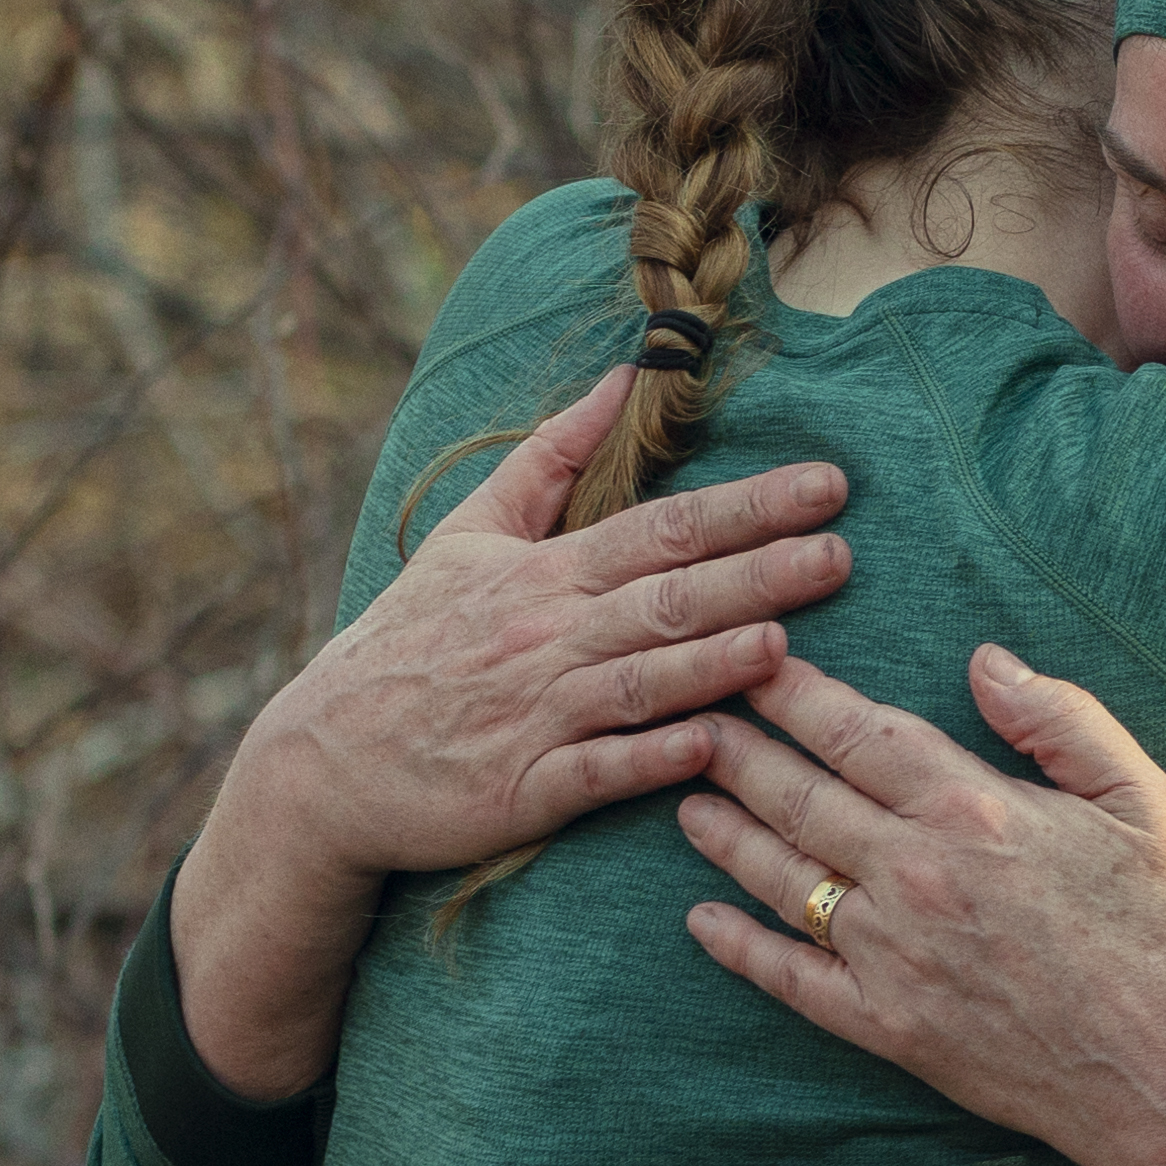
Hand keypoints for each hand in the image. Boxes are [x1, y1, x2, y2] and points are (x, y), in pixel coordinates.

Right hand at [220, 361, 848, 886]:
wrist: (325, 760)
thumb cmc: (410, 640)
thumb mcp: (468, 533)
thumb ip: (551, 456)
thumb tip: (621, 378)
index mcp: (545, 574)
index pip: (662, 529)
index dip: (746, 507)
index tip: (826, 486)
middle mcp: (549, 638)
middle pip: (666, 599)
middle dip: (756, 575)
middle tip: (841, 554)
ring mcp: (538, 714)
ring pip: (640, 682)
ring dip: (711, 663)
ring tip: (784, 643)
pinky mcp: (525, 788)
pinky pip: (597, 771)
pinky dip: (650, 759)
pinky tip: (707, 749)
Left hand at [675, 648, 1165, 1165]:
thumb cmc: (1165, 930)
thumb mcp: (1143, 800)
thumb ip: (1060, 720)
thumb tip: (985, 660)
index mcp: (973, 810)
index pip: (857, 732)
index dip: (795, 693)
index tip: (752, 660)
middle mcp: (914, 876)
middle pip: (799, 797)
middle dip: (738, 752)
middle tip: (688, 719)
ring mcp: (889, 956)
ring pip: (781, 879)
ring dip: (726, 836)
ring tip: (686, 800)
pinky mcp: (885, 1026)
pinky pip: (791, 980)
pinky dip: (739, 948)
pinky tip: (701, 922)